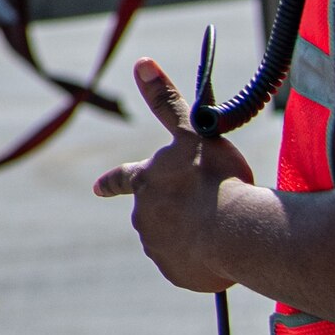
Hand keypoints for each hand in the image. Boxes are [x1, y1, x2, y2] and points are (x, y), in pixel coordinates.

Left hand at [92, 57, 255, 292]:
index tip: (98, 188)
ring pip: (172, 239)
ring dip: (189, 234)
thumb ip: (165, 101)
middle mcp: (143, 217)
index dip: (111, 182)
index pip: (121, 179)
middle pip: (155, 212)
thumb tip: (141, 61)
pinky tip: (220, 249)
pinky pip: (187, 266)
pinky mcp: (176, 273)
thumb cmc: (215, 177)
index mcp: (145, 183)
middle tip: (204, 206)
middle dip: (174, 210)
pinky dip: (200, 260)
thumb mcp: (192, 132)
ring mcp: (157, 248)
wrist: (236, 230)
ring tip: (219, 226)